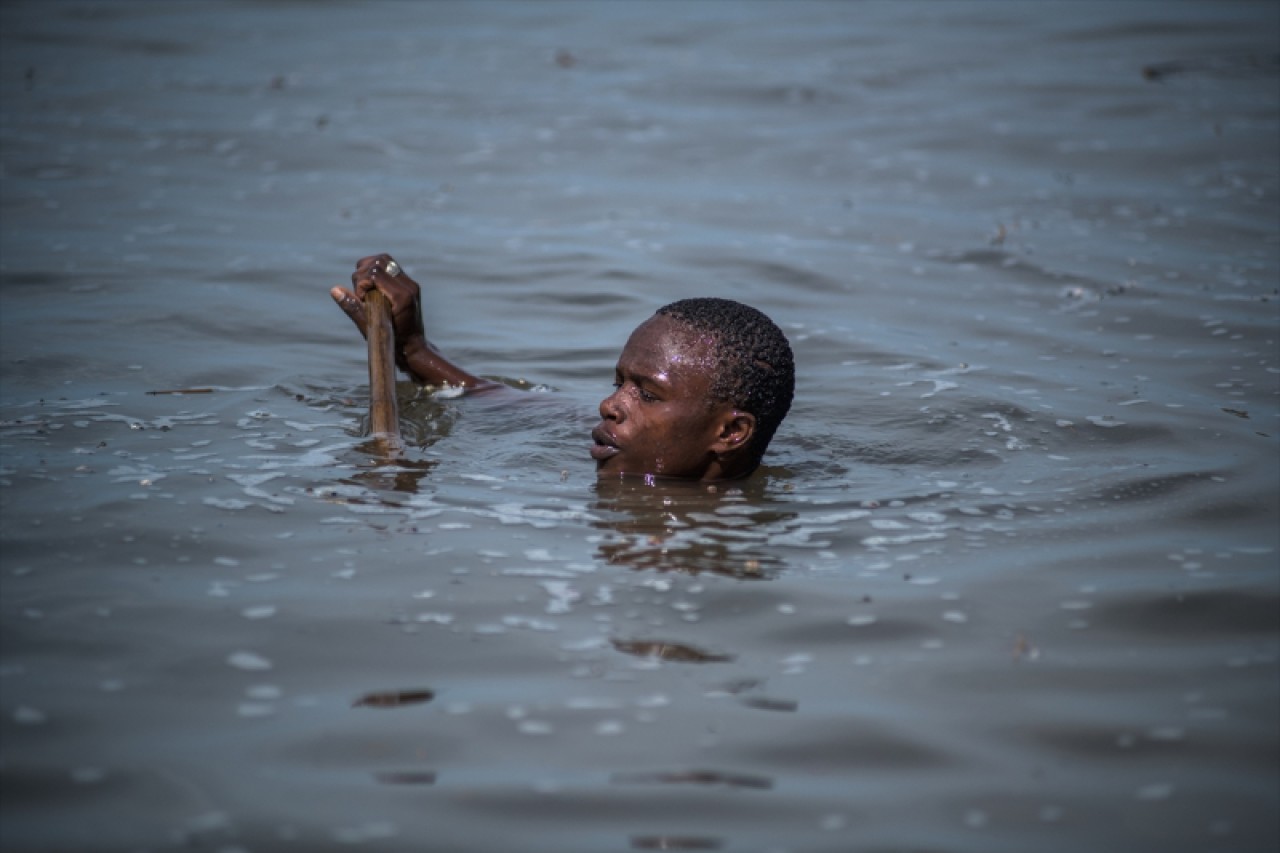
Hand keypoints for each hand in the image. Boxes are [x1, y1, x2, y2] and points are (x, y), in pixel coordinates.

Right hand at [330, 254, 426, 368]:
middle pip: (379, 261)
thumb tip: (334, 289)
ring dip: (368, 270)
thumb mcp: (368, 326)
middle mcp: (409, 286)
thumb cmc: (390, 341)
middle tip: (363, 295)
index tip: (361, 299)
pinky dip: (376, 272)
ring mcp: (411, 284)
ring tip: (366, 290)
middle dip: (363, 274)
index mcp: (401, 296)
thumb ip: (352, 307)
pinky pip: (389, 267)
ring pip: (384, 260)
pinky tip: (372, 288)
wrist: (413, 347)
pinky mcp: (409, 284)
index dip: (361, 283)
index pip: (374, 273)